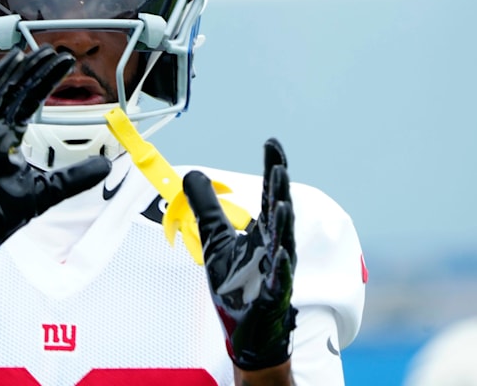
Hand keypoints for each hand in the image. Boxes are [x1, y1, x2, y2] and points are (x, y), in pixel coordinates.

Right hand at [0, 46, 111, 265]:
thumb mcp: (46, 192)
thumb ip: (74, 178)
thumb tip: (106, 165)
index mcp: (8, 138)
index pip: (29, 101)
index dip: (45, 81)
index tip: (64, 63)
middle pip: (11, 92)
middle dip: (30, 71)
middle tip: (49, 51)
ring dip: (3, 76)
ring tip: (20, 55)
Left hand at [182, 138, 297, 370]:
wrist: (249, 332)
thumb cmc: (238, 286)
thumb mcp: (216, 240)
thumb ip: (207, 208)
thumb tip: (193, 175)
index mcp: (264, 233)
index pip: (270, 195)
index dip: (272, 169)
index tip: (272, 143)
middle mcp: (275, 247)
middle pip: (280, 213)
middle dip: (280, 189)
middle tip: (278, 164)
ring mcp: (276, 272)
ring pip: (283, 244)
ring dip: (283, 224)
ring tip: (282, 202)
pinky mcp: (273, 296)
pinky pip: (278, 281)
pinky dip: (280, 268)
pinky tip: (280, 255)